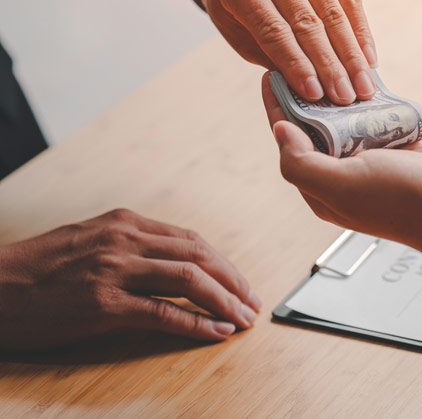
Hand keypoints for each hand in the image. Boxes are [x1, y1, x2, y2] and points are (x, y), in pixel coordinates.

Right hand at [0, 209, 260, 349]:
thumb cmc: (36, 268)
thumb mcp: (88, 240)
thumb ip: (130, 245)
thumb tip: (173, 263)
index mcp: (124, 222)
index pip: (190, 239)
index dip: (222, 262)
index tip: (239, 281)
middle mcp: (124, 239)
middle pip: (198, 255)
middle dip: (232, 280)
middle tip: (252, 301)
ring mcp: (114, 270)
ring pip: (189, 279)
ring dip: (224, 300)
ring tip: (242, 318)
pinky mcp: (103, 304)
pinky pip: (164, 312)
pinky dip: (197, 322)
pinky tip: (216, 332)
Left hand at [202, 0, 376, 104]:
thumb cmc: (238, 4)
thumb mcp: (238, 32)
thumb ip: (270, 54)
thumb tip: (311, 85)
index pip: (273, 29)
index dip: (296, 63)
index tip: (315, 94)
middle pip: (307, 21)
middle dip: (330, 64)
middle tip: (346, 96)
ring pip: (333, 11)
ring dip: (351, 53)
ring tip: (363, 85)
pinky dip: (361, 31)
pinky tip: (368, 57)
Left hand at [262, 75, 421, 279]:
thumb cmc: (401, 201)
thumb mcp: (339, 185)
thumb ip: (301, 162)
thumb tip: (280, 130)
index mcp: (321, 189)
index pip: (289, 143)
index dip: (278, 108)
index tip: (271, 74)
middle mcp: (343, 175)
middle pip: (314, 129)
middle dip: (306, 97)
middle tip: (302, 61)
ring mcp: (372, 162)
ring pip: (345, 121)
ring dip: (337, 96)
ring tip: (329, 64)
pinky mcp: (398, 149)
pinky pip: (376, 120)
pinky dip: (368, 101)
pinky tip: (365, 81)